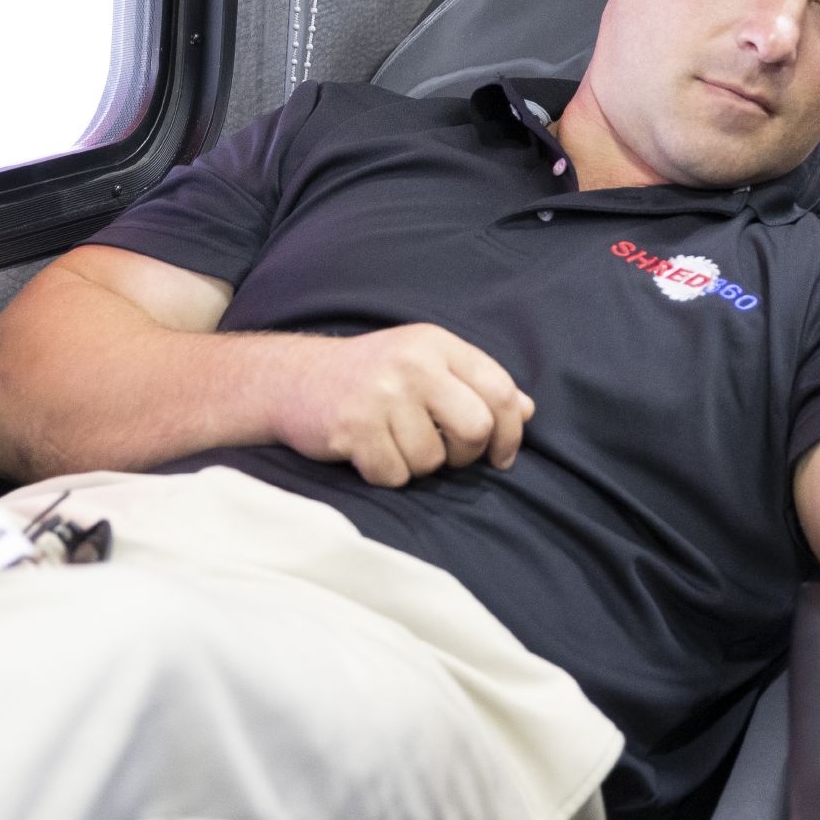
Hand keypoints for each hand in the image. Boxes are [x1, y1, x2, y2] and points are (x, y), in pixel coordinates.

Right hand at [271, 325, 533, 487]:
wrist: (293, 379)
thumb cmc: (371, 376)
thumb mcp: (425, 363)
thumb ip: (475, 384)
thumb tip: (527, 410)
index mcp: (437, 344)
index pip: (500, 390)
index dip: (511, 431)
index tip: (502, 456)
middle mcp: (412, 363)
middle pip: (476, 428)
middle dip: (466, 454)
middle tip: (445, 454)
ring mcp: (381, 394)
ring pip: (432, 460)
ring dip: (417, 465)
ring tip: (394, 442)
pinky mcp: (352, 427)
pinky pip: (394, 475)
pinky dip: (386, 474)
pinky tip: (369, 452)